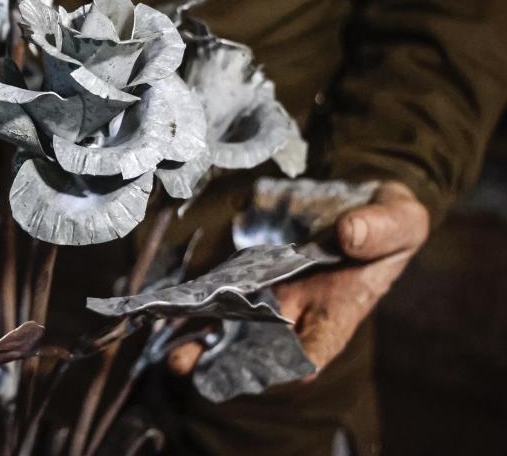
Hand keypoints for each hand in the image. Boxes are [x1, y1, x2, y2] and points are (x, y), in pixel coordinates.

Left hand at [169, 181, 429, 376]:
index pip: (314, 351)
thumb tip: (347, 233)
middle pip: (259, 349)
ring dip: (201, 339)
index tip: (268, 370)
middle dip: (225, 362)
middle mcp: (298, 310)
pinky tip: (169, 308)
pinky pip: (220, 289)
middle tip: (191, 365)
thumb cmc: (387, 221)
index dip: (289, 366)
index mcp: (338, 311)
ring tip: (174, 353)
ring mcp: (271, 291)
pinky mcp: (251, 269)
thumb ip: (380, 229)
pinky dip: (196, 301)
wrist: (363, 199)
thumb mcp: (400, 221)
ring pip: (232, 325)